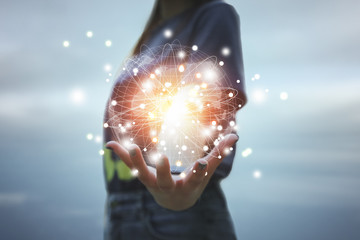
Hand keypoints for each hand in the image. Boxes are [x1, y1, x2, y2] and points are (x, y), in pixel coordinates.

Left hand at [106, 134, 237, 210]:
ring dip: (136, 162)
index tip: (202, 163)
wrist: (175, 202)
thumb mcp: (206, 174)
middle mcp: (169, 187)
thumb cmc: (192, 184)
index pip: (196, 179)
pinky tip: (110, 144)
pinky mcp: (143, 178)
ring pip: (143, 175)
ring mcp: (153, 183)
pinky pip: (131, 166)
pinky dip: (121, 156)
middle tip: (161, 158)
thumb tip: (236, 136)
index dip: (199, 172)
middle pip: (164, 181)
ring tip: (131, 146)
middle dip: (163, 171)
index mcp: (188, 186)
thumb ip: (219, 154)